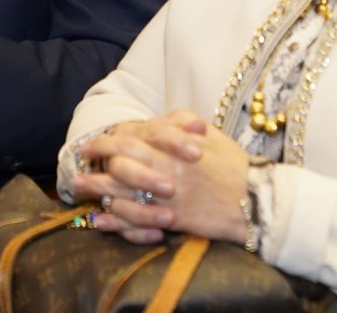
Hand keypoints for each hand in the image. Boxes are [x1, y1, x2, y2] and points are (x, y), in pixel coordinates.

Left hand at [70, 110, 247, 243]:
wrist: (258, 200)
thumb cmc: (235, 166)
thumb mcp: (212, 135)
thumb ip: (183, 122)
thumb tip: (162, 117)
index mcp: (173, 145)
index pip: (131, 137)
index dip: (107, 140)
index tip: (92, 143)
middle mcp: (165, 167)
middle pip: (119, 162)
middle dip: (95, 162)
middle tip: (79, 163)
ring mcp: (167, 194)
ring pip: (122, 190)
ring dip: (96, 189)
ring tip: (79, 189)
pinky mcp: (173, 218)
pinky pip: (136, 219)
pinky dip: (115, 220)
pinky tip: (100, 219)